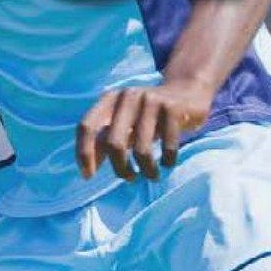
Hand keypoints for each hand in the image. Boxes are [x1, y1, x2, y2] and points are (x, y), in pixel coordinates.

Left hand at [75, 77, 213, 181]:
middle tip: (129, 178)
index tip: (88, 176)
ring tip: (151, 175)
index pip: (87, 127)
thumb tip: (86, 172)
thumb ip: (104, 141)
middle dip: (120, 168)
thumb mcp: (123, 124)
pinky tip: (167, 163)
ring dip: (147, 170)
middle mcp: (127, 96)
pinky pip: (168, 147)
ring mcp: (151, 100)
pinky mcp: (173, 108)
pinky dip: (167, 161)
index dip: (83, 153)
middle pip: (113, 143)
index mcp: (109, 99)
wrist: (187, 93)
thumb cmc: (147, 116)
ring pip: (141, 149)